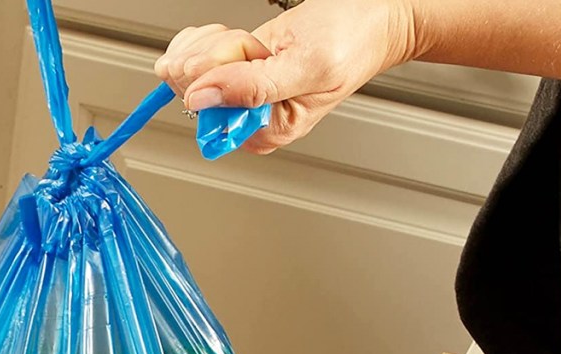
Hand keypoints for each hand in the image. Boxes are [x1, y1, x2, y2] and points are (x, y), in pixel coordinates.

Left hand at [154, 0, 415, 153]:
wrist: (371, 16)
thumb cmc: (353, 42)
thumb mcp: (306, 65)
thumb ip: (252, 87)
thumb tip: (201, 99)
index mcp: (264, 132)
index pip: (206, 114)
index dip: (210, 78)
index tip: (237, 56)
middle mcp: (245, 116)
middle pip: (191, 89)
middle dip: (215, 55)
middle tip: (253, 47)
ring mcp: (236, 92)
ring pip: (189, 69)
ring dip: (215, 43)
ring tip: (253, 44)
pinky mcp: (232, 69)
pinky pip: (196, 55)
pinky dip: (210, 38)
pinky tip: (236, 39)